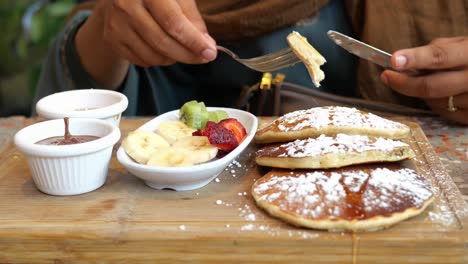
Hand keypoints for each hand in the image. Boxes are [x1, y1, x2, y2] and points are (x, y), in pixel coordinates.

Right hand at [95, 0, 216, 66]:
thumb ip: (192, 19)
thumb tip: (207, 45)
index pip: (173, 22)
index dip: (194, 41)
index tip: (210, 52)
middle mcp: (127, 5)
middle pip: (162, 42)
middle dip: (188, 55)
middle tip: (203, 58)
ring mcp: (117, 24)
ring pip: (153, 55)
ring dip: (174, 58)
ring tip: (182, 50)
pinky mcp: (112, 40)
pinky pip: (142, 61)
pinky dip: (159, 60)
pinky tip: (164, 50)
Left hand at [380, 37, 467, 123]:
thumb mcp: (464, 45)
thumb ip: (440, 50)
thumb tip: (408, 60)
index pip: (440, 57)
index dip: (415, 59)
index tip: (394, 60)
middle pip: (432, 87)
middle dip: (405, 83)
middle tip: (388, 76)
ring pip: (435, 102)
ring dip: (422, 94)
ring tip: (424, 82)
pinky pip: (445, 114)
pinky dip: (435, 104)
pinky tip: (439, 95)